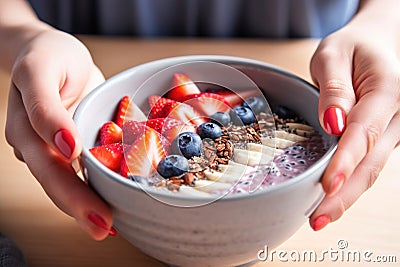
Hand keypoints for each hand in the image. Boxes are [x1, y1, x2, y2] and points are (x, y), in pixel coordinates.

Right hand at [4, 28, 112, 239]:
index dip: (72, 191)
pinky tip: (109, 201)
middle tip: (106, 229)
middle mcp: (36, 145)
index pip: (50, 167)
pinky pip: (79, 170)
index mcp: (27, 129)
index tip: (98, 211)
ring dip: (85, 206)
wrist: (48, 52)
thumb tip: (64, 146)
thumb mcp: (42, 71)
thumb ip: (45, 108)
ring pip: (66, 182)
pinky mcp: (67, 145)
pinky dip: (92, 187)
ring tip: (110, 226)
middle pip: (58, 182)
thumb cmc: (48, 56)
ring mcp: (50, 148)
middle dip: (81, 208)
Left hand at [309, 12, 399, 229]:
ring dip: (346, 196)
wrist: (377, 46)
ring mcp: (394, 131)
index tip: (327, 186)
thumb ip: (334, 88)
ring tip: (319, 217)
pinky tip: (331, 199)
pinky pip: (368, 164)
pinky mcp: (384, 139)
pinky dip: (350, 184)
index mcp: (389, 90)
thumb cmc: (353, 48)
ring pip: (372, 169)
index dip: (345, 162)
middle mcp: (398, 116)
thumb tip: (333, 123)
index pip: (365, 132)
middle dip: (343, 194)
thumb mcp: (334, 54)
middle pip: (371, 162)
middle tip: (317, 219)